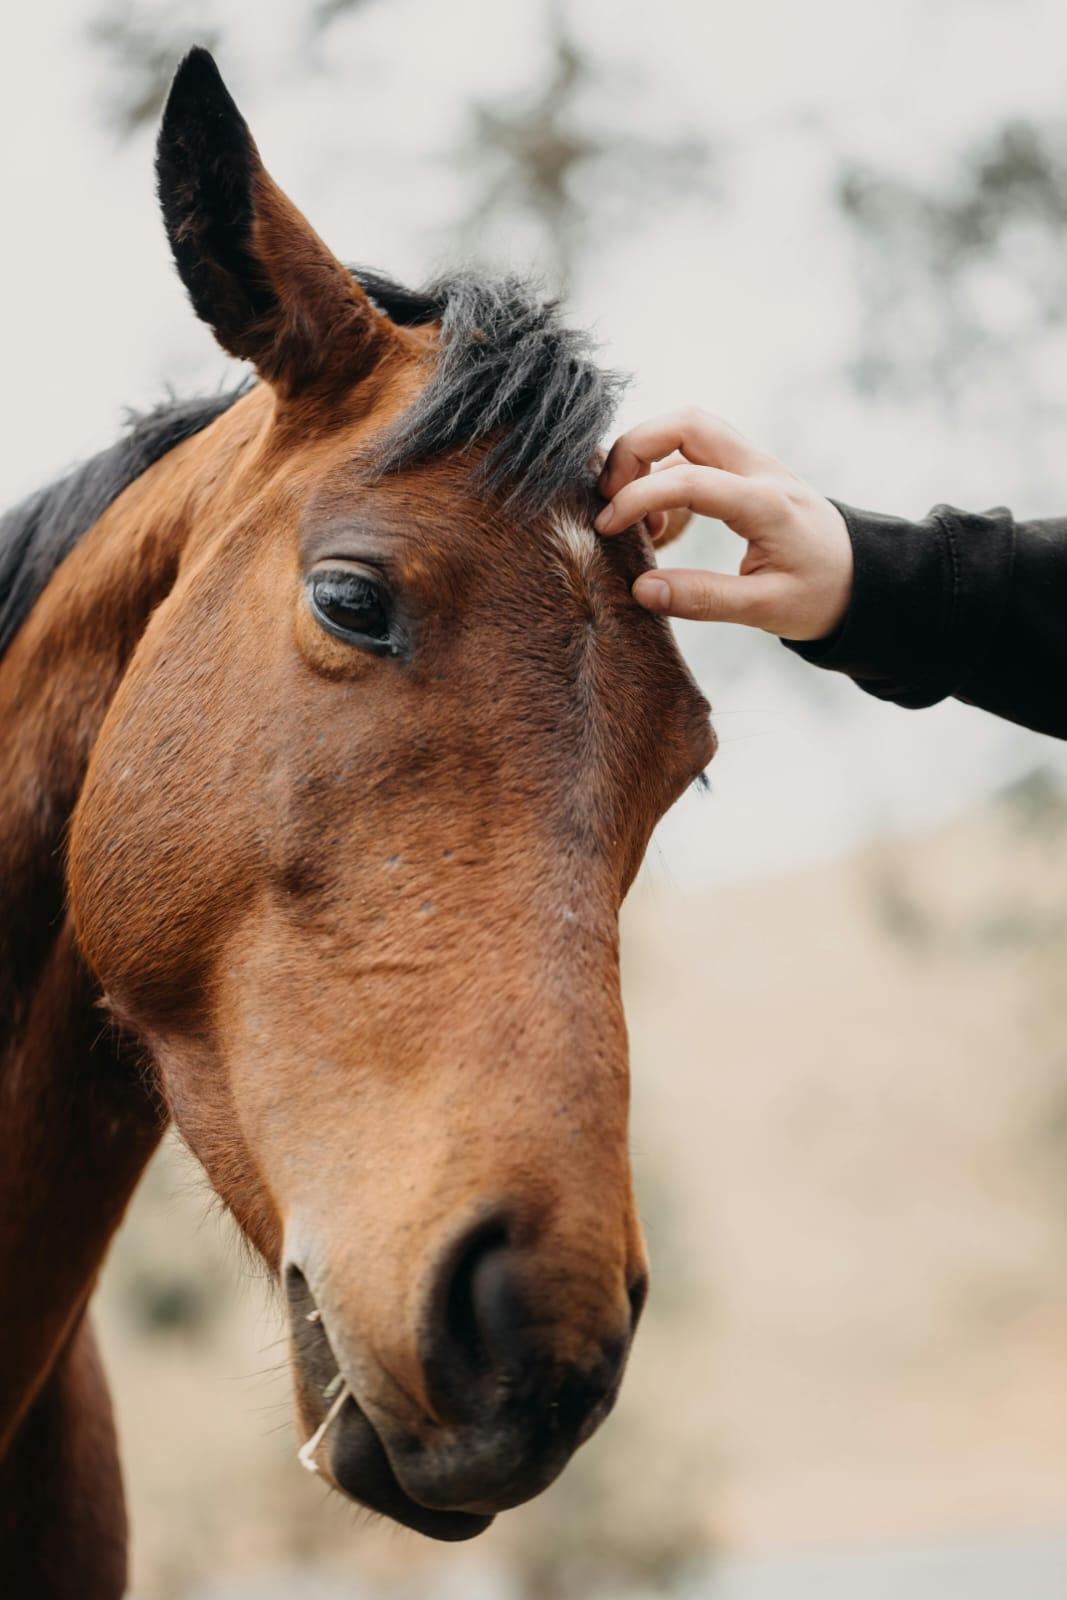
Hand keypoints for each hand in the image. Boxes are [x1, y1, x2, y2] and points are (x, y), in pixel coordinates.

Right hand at [595, 409, 852, 640]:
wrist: (865, 578)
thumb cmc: (821, 595)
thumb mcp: (767, 610)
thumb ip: (705, 599)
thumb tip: (641, 589)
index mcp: (767, 504)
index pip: (689, 480)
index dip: (638, 498)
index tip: (607, 529)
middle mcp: (759, 470)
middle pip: (686, 422)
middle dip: (634, 449)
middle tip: (609, 497)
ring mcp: (754, 466)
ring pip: (688, 429)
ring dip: (646, 457)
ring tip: (634, 519)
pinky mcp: (746, 473)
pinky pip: (694, 453)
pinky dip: (663, 475)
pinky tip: (661, 525)